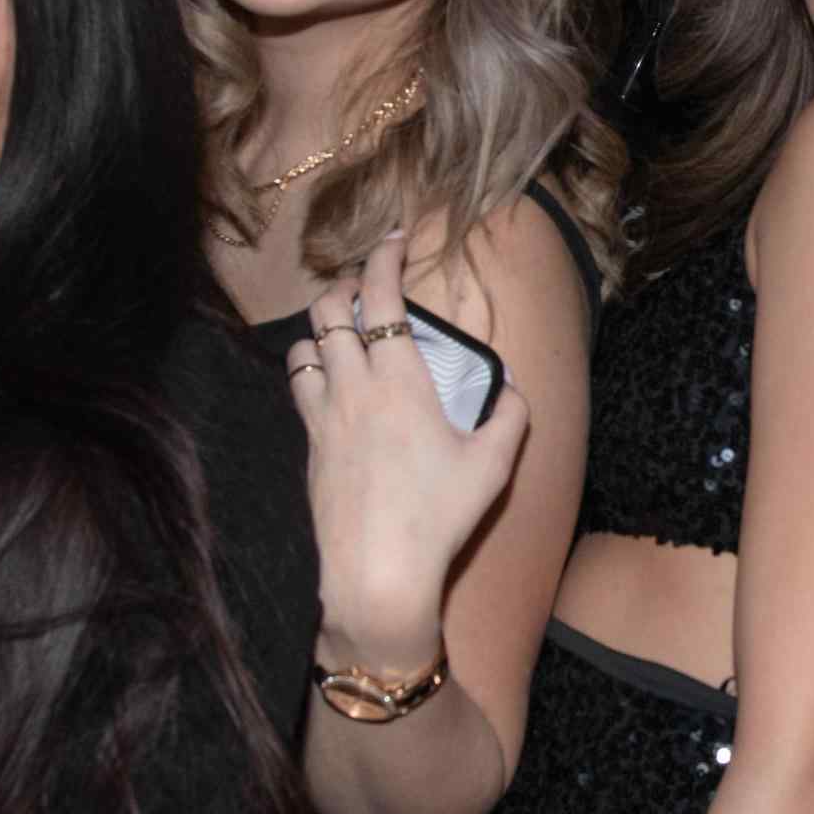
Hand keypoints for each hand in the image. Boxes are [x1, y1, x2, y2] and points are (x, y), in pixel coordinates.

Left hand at [289, 233, 530, 666]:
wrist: (378, 572)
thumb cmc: (439, 516)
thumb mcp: (494, 465)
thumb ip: (510, 417)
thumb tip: (513, 392)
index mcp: (398, 379)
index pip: (380, 295)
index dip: (383, 258)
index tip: (394, 241)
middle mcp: (352, 387)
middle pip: (327, 311)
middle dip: (345, 287)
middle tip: (369, 290)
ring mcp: (322, 417)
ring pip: (303, 348)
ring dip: (322, 332)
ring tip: (345, 337)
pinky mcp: (309, 448)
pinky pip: (300, 392)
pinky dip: (313, 373)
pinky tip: (335, 390)